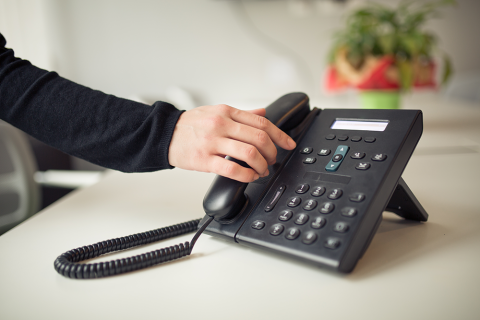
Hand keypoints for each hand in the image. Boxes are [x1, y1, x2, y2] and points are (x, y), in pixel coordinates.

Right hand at [168, 104, 295, 181]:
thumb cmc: (191, 125)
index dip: (280, 135)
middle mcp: (221, 124)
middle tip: (272, 160)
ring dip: (261, 165)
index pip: (261, 122)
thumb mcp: (216, 111)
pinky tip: (249, 177)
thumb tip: (263, 113)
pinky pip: (232, 169)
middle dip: (272, 152)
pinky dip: (247, 175)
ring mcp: (212, 142)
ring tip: (261, 170)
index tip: (289, 145)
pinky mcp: (204, 159)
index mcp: (227, 111)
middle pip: (259, 138)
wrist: (164, 134)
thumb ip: (241, 114)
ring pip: (249, 153)